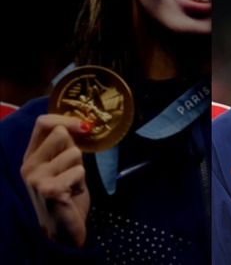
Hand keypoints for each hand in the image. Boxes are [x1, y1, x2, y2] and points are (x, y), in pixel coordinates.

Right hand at [20, 114, 89, 247]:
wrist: (63, 228)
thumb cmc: (66, 194)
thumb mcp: (62, 165)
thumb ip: (64, 146)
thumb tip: (82, 124)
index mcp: (31, 156)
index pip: (43, 123)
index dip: (66, 119)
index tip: (84, 126)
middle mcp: (29, 165)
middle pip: (61, 133)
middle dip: (76, 149)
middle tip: (72, 170)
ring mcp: (36, 178)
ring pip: (74, 153)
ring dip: (80, 169)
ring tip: (72, 184)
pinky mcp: (50, 189)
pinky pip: (79, 171)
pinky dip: (82, 182)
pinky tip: (72, 194)